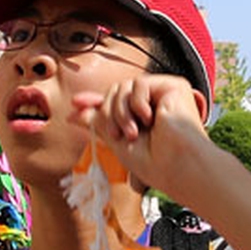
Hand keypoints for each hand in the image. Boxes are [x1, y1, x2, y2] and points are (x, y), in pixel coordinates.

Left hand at [72, 75, 208, 199]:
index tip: (74, 104)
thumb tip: (74, 112)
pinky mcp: (174, 86)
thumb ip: (98, 123)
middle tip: (119, 134)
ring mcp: (163, 94)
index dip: (94, 102)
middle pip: (115, 92)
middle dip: (110, 113)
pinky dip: (138, 102)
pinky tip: (149, 119)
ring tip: (133, 133)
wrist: (177, 166)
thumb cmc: (154, 163)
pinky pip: (140, 83)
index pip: (115, 102)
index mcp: (142, 118)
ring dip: (121, 112)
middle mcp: (154, 104)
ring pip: (124, 87)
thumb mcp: (116, 141)